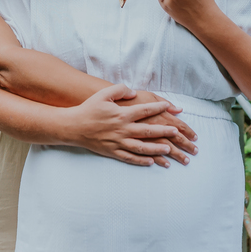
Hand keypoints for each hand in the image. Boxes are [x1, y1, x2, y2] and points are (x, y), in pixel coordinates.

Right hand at [69, 84, 189, 166]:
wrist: (73, 126)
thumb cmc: (89, 108)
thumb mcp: (103, 94)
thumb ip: (120, 90)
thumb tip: (134, 92)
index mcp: (122, 114)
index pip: (145, 111)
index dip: (158, 108)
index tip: (169, 107)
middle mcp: (122, 129)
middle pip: (148, 131)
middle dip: (164, 132)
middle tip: (177, 132)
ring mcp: (118, 142)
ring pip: (142, 148)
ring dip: (157, 149)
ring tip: (169, 149)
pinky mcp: (113, 152)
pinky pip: (130, 158)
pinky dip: (142, 161)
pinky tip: (152, 162)